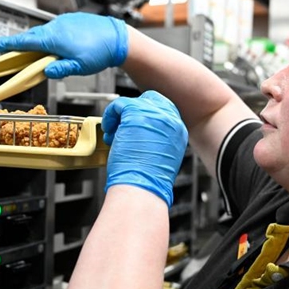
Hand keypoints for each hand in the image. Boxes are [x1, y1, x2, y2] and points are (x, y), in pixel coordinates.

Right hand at [0, 12, 127, 78]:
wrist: (117, 37)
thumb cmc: (100, 52)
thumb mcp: (79, 67)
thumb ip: (61, 69)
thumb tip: (46, 72)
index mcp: (54, 39)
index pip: (24, 43)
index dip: (5, 44)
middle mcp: (55, 28)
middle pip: (29, 37)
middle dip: (16, 44)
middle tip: (3, 50)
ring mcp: (62, 23)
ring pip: (41, 33)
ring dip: (34, 42)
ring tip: (32, 54)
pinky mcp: (69, 22)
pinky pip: (52, 30)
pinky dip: (47, 38)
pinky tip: (54, 47)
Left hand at [102, 91, 188, 206]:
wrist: (142, 188)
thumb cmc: (148, 182)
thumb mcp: (162, 157)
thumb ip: (157, 140)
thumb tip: (141, 133)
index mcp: (179, 132)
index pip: (164, 111)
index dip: (146, 116)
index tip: (134, 127)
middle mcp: (170, 120)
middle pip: (151, 101)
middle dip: (134, 111)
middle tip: (122, 127)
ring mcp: (154, 115)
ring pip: (133, 103)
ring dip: (120, 118)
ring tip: (113, 136)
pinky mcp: (136, 114)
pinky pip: (119, 105)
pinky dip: (110, 116)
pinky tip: (108, 132)